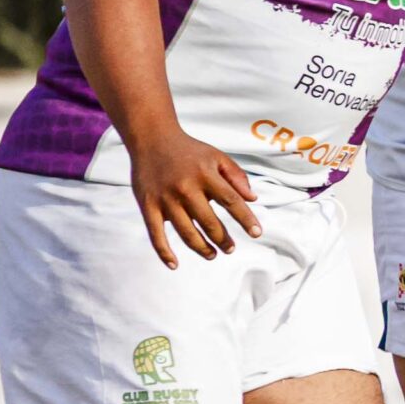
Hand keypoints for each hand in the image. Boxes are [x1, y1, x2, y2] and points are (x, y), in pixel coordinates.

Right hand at [129, 129, 259, 266]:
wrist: (151, 138)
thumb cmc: (189, 150)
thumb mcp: (216, 156)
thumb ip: (236, 176)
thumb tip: (253, 199)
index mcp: (205, 175)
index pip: (231, 201)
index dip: (246, 219)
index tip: (257, 234)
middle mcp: (185, 188)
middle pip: (209, 222)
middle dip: (223, 239)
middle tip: (231, 249)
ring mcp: (165, 199)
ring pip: (186, 232)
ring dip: (201, 248)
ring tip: (212, 254)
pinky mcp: (147, 206)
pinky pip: (156, 234)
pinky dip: (165, 252)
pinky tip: (175, 264)